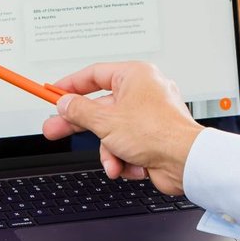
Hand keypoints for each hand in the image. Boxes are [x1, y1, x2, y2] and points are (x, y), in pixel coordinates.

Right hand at [40, 61, 204, 194]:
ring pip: (111, 133)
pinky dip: (125, 159)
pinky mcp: (152, 137)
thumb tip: (65, 104)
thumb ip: (80, 110)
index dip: (70, 85)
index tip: (53, 93)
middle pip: (99, 107)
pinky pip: (125, 146)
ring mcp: (148, 116)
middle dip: (80, 125)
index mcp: (135, 76)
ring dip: (110, 152)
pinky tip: (131, 165)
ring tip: (114, 162)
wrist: (186, 161)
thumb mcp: (106, 120)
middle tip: (55, 129)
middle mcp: (143, 93)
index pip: (94, 75)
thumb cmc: (158, 133)